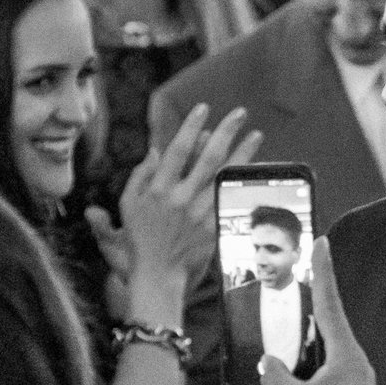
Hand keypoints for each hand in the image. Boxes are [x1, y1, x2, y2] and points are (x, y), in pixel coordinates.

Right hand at [94, 104, 257, 325]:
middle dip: (225, 132)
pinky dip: (243, 185)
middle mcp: (180, 198)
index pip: (177, 150)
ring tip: (257, 135)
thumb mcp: (128, 206)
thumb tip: (155, 150)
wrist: (157, 275)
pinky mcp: (214, 229)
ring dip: (243, 155)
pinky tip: (255, 172)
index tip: (203, 109)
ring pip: (225, 178)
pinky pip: (231, 201)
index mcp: (158, 189)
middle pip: (207, 158)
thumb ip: (140, 176)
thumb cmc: (139, 240)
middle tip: (240, 113)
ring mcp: (199, 214)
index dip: (191, 127)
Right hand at [259, 241, 379, 384]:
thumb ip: (277, 375)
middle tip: (303, 274)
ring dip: (313, 336)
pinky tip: (300, 367)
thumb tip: (269, 361)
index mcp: (347, 358)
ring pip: (331, 350)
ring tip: (294, 321)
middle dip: (315, 302)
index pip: (330, 306)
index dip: (323, 273)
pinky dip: (314, 361)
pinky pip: (331, 370)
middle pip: (332, 325)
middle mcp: (358, 367)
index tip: (322, 244)